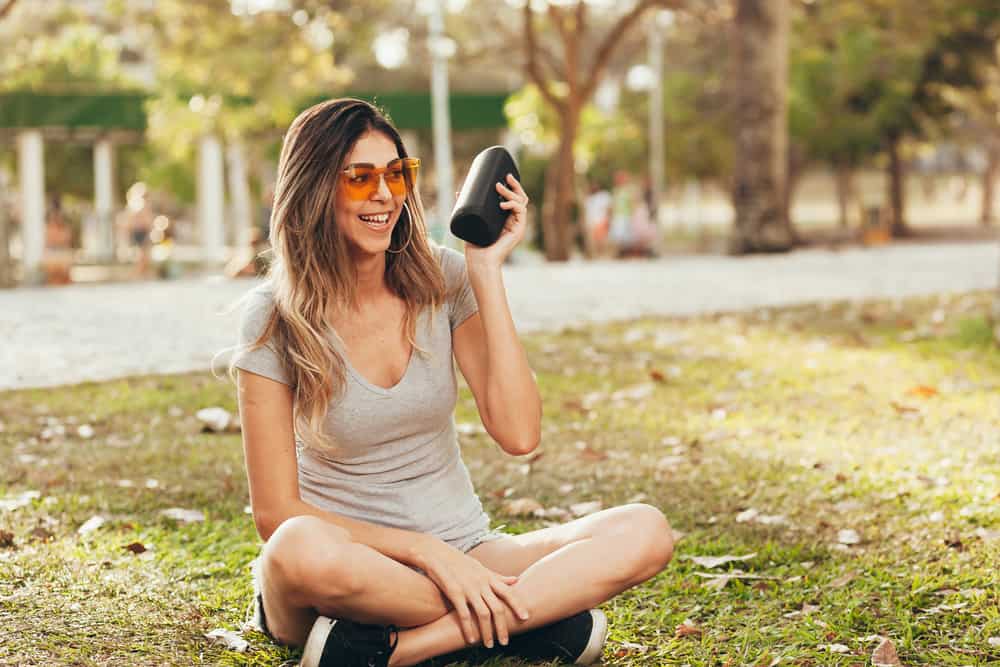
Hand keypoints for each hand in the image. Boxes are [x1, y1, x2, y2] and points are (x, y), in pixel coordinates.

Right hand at [407, 536, 529, 647]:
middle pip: (497, 608)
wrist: (437, 555)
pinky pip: (465, 615)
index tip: (526, 618)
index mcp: (488, 577)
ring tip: (489, 644)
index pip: (508, 593)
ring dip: (488, 632)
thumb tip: (516, 580)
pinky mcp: (455, 593)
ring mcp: (468, 589)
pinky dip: (469, 629)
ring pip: (484, 614)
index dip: (518, 606)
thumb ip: (498, 577)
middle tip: (505, 642)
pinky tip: (472, 640)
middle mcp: (481, 583)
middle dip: (503, 626)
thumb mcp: (481, 567)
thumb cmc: (460, 562)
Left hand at [463, 173, 529, 270]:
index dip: (511, 187)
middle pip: (521, 197)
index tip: (503, 176)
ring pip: (521, 202)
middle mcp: (514, 221)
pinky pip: (521, 211)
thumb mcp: (470, 222)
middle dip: (515, 185)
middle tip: (506, 177)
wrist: (480, 262)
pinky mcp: (518, 231)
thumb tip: (458, 191)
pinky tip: (502, 204)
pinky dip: (513, 205)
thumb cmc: (475, 246)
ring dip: (511, 193)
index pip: (514, 199)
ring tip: (498, 188)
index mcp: (505, 218)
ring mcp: (517, 225)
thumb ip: (465, 208)